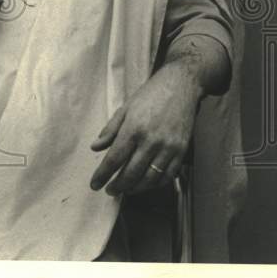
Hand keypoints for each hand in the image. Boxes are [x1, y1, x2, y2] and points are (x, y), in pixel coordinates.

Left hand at [89, 61, 203, 195]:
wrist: (180, 86)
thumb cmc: (149, 95)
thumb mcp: (125, 109)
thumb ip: (110, 130)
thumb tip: (95, 148)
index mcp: (133, 129)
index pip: (114, 159)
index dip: (103, 175)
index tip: (95, 184)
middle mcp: (151, 141)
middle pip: (131, 173)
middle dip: (118, 186)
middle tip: (110, 191)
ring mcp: (168, 147)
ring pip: (150, 178)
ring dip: (136, 188)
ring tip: (126, 190)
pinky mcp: (181, 151)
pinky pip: (168, 175)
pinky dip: (156, 184)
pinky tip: (146, 184)